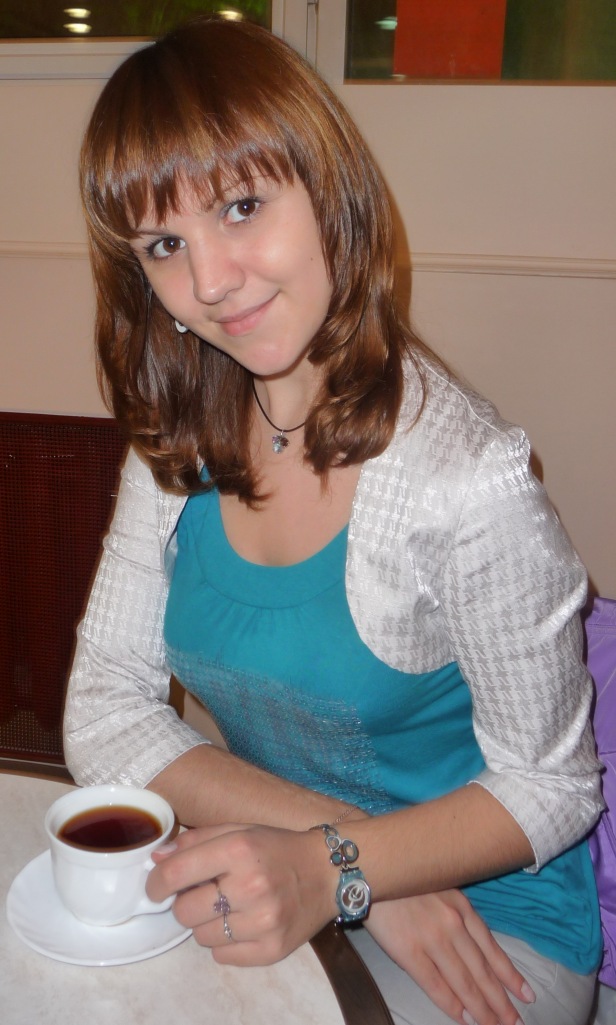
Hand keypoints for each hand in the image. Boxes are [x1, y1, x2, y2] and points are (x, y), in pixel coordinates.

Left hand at [146, 824, 334, 965]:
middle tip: (203, 894)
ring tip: (228, 908)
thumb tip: (157, 860)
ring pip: (201, 937)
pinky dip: (225, 943)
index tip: (157, 887)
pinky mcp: (272, 950)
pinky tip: (242, 924)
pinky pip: (222, 956)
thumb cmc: (278, 848)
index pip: (176, 874)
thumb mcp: (240, 830)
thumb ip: (196, 841)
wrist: (328, 872)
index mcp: (239, 850)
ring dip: (206, 923)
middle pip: (184, 912)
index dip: (156, 883)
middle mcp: (251, 886)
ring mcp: (263, 922)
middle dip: (185, 903)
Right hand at [365, 890, 534, 1024]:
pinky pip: (436, 985)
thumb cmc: (402, 876)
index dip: (510, 974)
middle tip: (515, 1023)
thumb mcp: (438, 886)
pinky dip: (452, 1006)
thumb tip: (470, 946)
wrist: (369, 868)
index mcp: (461, 906)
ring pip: (465, 982)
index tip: (527, 994)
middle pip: (482, 970)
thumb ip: (454, 913)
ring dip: (483, 1009)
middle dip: (501, 1000)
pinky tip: (465, 1019)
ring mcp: (432, 938)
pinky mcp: (409, 951)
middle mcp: (453, 924)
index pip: (491, 948)